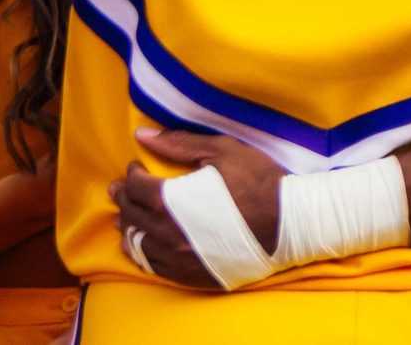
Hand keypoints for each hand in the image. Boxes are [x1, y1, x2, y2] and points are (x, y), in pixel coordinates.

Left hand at [109, 128, 284, 288]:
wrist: (289, 223)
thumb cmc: (259, 181)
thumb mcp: (224, 151)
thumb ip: (180, 144)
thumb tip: (142, 136)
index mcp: (171, 201)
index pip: (135, 187)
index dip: (132, 174)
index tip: (137, 167)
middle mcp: (166, 233)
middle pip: (131, 215)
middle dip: (124, 198)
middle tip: (122, 188)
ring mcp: (175, 258)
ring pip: (135, 244)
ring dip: (128, 226)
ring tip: (128, 216)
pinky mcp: (187, 274)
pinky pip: (151, 265)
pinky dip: (141, 251)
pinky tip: (144, 242)